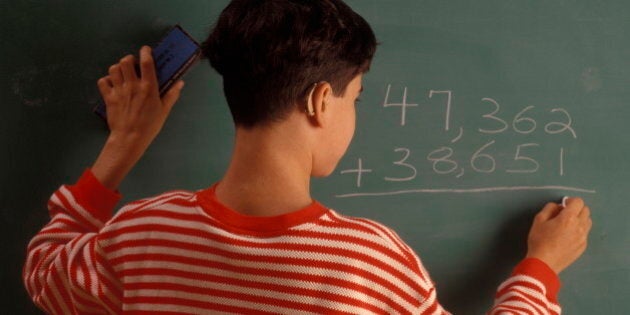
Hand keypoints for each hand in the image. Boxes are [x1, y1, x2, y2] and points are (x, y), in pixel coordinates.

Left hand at [91, 46, 184, 189]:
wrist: (129, 139)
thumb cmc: (150, 125)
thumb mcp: (164, 110)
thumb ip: (172, 94)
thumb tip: (180, 82)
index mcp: (148, 88)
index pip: (146, 63)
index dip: (146, 52)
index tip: (146, 50)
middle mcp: (132, 86)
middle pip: (126, 61)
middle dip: (130, 59)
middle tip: (133, 65)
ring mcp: (119, 91)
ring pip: (113, 69)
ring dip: (118, 68)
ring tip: (123, 73)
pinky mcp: (108, 97)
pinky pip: (103, 81)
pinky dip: (106, 80)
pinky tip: (112, 84)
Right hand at [526, 197, 591, 273]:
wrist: (544, 263)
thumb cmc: (539, 240)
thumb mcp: (538, 220)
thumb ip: (549, 208)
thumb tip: (558, 206)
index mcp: (568, 218)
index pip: (578, 202)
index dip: (571, 201)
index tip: (564, 205)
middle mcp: (579, 226)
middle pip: (586, 210)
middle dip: (576, 209)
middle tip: (565, 214)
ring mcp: (583, 237)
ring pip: (588, 221)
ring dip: (580, 219)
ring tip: (568, 225)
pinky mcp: (583, 246)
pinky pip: (585, 233)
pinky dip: (579, 230)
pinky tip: (567, 236)